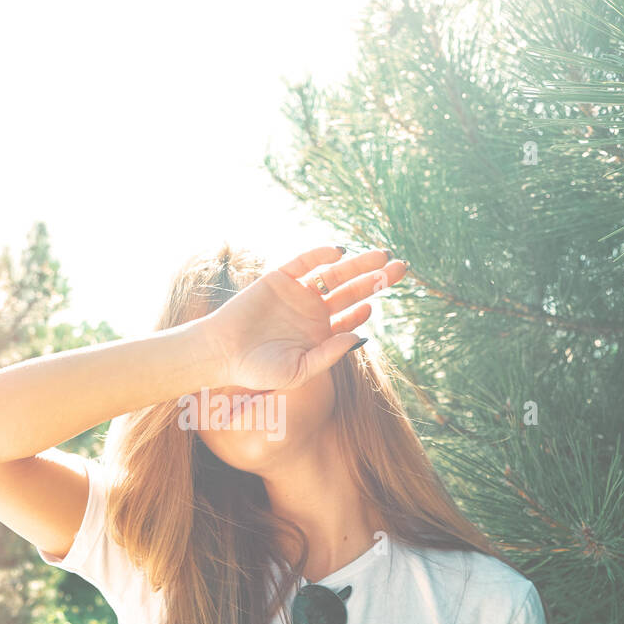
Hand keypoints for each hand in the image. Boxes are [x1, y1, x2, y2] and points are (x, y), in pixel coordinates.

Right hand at [202, 246, 407, 391]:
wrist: (221, 354)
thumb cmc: (257, 370)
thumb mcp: (299, 370)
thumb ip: (330, 355)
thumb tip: (362, 337)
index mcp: (317, 334)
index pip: (349, 318)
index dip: (364, 309)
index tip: (375, 303)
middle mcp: (311, 311)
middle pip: (351, 291)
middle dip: (376, 279)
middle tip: (401, 268)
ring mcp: (296, 293)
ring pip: (334, 274)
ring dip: (359, 264)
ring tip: (382, 256)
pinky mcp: (279, 278)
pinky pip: (305, 262)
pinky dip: (321, 255)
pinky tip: (340, 252)